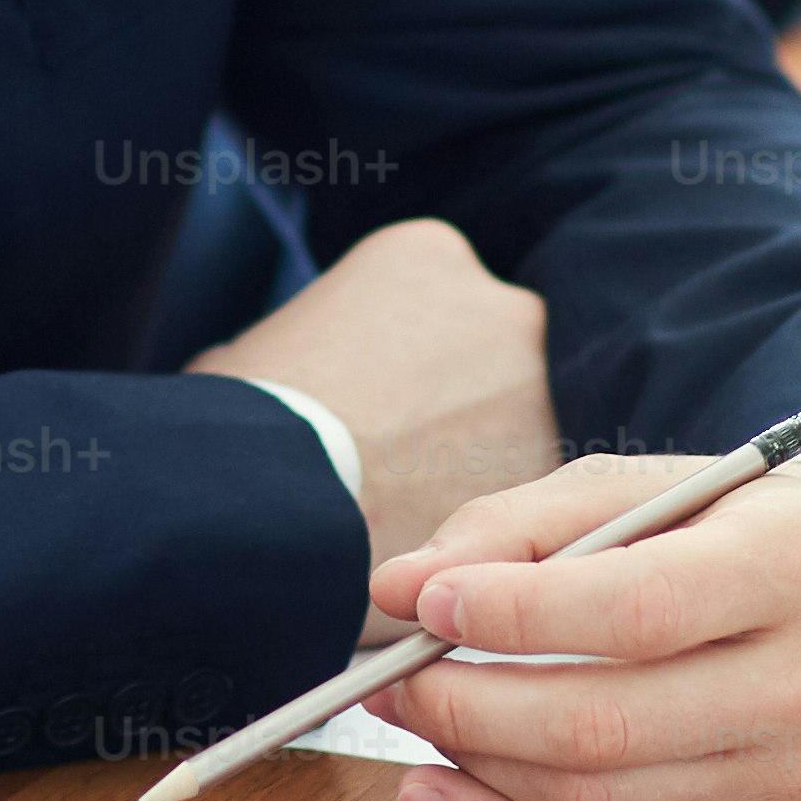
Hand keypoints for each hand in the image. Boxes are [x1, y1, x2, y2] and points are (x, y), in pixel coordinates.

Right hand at [184, 215, 558, 564]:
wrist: (282, 503)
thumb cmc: (251, 422)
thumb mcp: (250, 353)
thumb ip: (297, 349)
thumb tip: (272, 376)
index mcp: (427, 255)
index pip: (431, 297)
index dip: (395, 361)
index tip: (369, 404)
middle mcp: (499, 306)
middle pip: (487, 358)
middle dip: (451, 407)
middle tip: (394, 464)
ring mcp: (539, 387)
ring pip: (512, 429)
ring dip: (473, 463)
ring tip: (402, 514)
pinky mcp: (549, 472)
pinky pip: (522, 495)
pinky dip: (488, 520)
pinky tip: (430, 545)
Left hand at [354, 455, 800, 800]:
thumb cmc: (735, 528)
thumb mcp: (645, 487)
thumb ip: (519, 527)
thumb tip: (401, 588)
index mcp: (795, 565)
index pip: (637, 610)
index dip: (515, 615)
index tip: (425, 602)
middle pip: (605, 725)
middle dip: (467, 702)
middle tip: (391, 674)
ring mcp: (784, 777)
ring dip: (473, 765)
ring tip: (409, 714)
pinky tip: (437, 790)